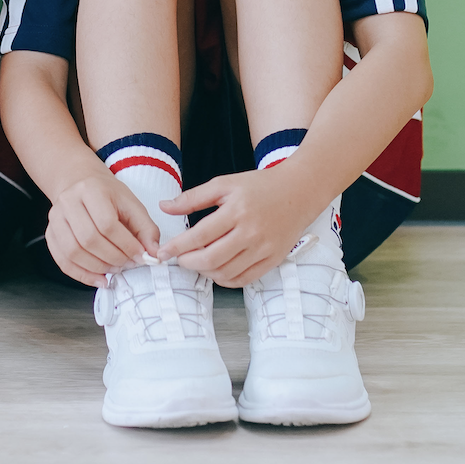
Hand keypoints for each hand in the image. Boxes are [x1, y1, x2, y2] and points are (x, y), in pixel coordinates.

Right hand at [45, 171, 160, 286]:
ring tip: (115, 269)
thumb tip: (154, 254)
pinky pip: (62, 260)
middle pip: (89, 239)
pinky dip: (81, 274)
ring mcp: (55, 218)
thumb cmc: (108, 195)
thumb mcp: (132, 204)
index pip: (107, 224)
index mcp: (91, 190)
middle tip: (128, 264)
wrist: (81, 184)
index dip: (125, 245)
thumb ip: (146, 229)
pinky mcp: (50, 233)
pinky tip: (98, 278)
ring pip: (73, 252)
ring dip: (98, 268)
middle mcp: (68, 202)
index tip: (140, 256)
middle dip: (113, 258)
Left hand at [160, 170, 330, 286]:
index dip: (177, 247)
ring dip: (205, 272)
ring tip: (197, 262)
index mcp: (237, 211)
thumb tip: (164, 206)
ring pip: (226, 273)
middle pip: (211, 260)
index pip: (200, 236)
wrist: (300, 191)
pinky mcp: (273, 260)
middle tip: (179, 258)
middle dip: (188, 263)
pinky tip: (217, 269)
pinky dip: (225, 279)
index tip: (164, 252)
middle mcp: (251, 233)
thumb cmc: (260, 185)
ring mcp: (264, 249)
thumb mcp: (224, 183)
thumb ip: (193, 197)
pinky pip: (244, 280)